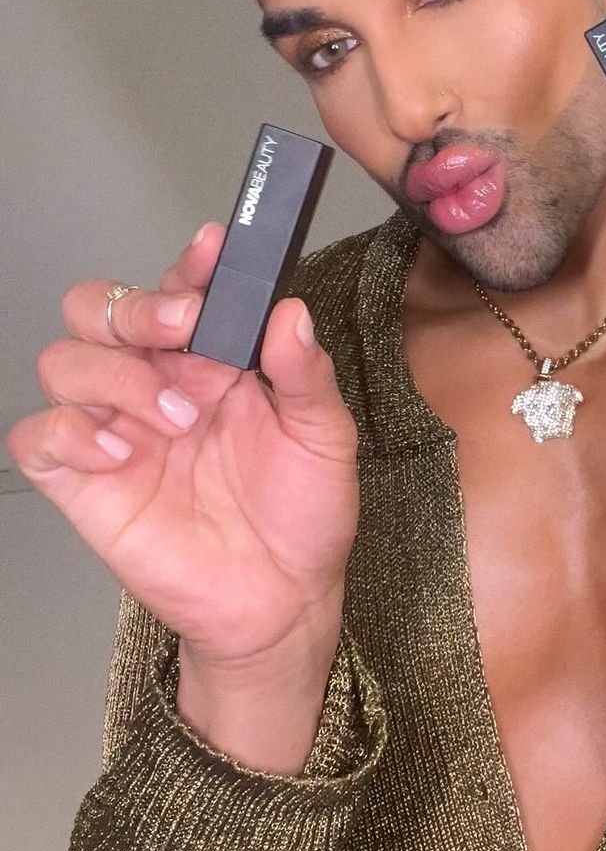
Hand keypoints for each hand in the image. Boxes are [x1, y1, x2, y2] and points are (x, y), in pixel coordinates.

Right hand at [5, 226, 359, 667]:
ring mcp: (115, 430)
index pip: (178, 290)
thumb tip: (290, 313)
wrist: (282, 600)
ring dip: (115, 372)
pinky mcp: (85, 484)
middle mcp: (154, 384)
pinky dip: (67, 431)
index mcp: (209, 361)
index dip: (188, 265)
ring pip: (63, 360)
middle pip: (98, 308)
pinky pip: (36, 437)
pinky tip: (119, 452)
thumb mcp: (323, 438)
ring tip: (176, 418)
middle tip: (183, 329)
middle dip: (134, 306)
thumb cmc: (301, 516)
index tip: (213, 251)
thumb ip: (305, 374)